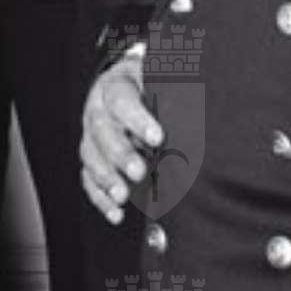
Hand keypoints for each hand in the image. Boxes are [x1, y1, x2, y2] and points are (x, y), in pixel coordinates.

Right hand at [79, 48, 163, 224]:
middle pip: (102, 130)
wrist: (130, 83)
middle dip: (120, 154)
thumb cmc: (152, 82)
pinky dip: (101, 198)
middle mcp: (98, 108)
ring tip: (122, 196)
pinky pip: (89, 178)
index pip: (121, 100)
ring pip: (91, 155)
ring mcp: (91, 134)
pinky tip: (116, 213)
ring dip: (107, 178)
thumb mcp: (162, 77)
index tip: (157, 138)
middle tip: (139, 172)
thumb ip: (174, 90)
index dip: (138, 120)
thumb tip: (202, 104)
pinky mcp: (91, 156)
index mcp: (116, 85)